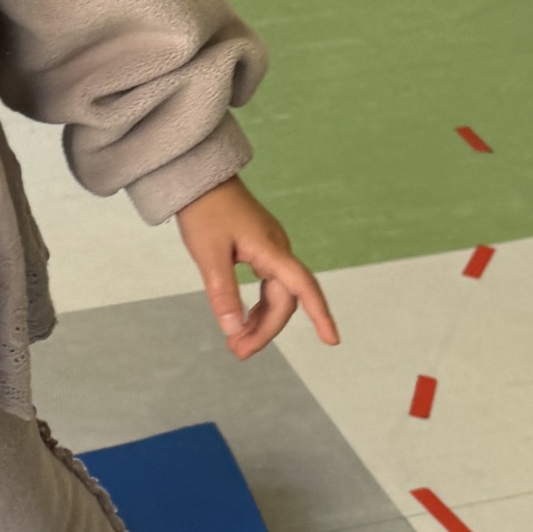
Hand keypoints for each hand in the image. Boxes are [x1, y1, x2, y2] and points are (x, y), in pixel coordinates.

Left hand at [176, 176, 338, 360]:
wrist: (200, 179)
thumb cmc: (205, 212)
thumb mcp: (209, 255)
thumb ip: (222, 292)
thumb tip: (232, 328)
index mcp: (271, 250)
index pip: (302, 287)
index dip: (319, 314)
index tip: (332, 340)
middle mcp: (278, 250)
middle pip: (284, 300)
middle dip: (265, 330)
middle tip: (238, 352)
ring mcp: (272, 249)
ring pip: (276, 295)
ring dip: (261, 321)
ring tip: (237, 345)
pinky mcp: (262, 249)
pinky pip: (269, 285)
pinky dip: (258, 306)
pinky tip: (244, 321)